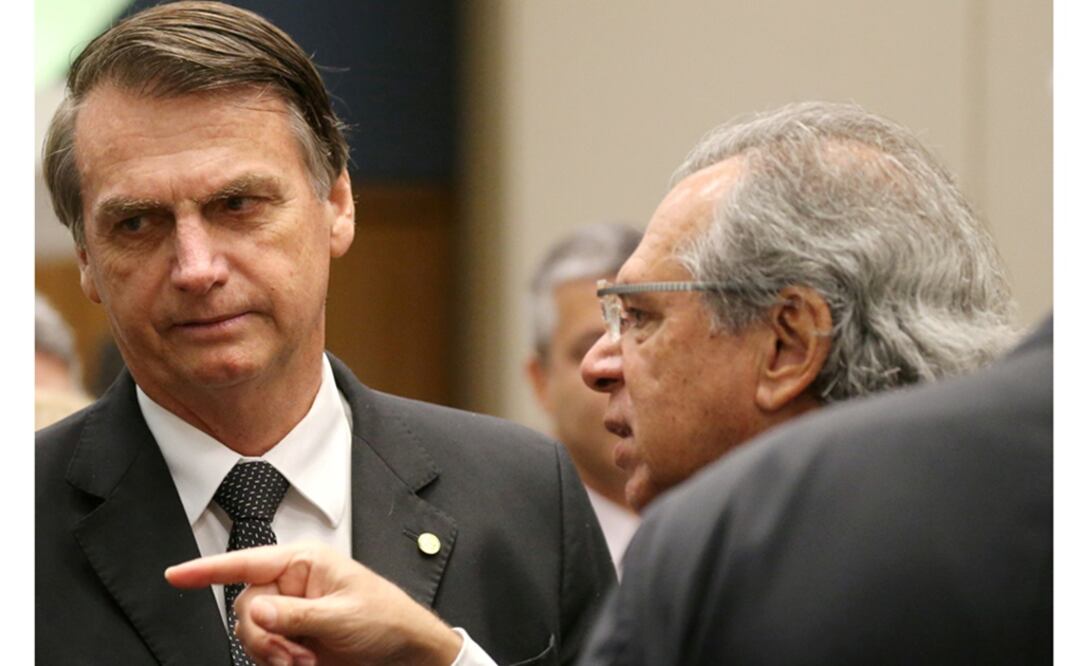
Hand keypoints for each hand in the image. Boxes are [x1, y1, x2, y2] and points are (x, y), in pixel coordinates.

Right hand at [165, 542, 462, 665]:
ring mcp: (292, 613)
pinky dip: (277, 661)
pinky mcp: (295, 639)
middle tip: (293, 654)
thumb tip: (255, 610)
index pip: (248, 562)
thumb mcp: (342, 617)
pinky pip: (265, 650)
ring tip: (305, 661)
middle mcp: (293, 585)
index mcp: (306, 563)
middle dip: (262, 635)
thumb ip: (295, 615)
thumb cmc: (386, 620)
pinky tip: (303, 665)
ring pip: (252, 633)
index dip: (208, 569)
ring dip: (271, 652)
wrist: (407, 651)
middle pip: (245, 607)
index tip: (174, 575)